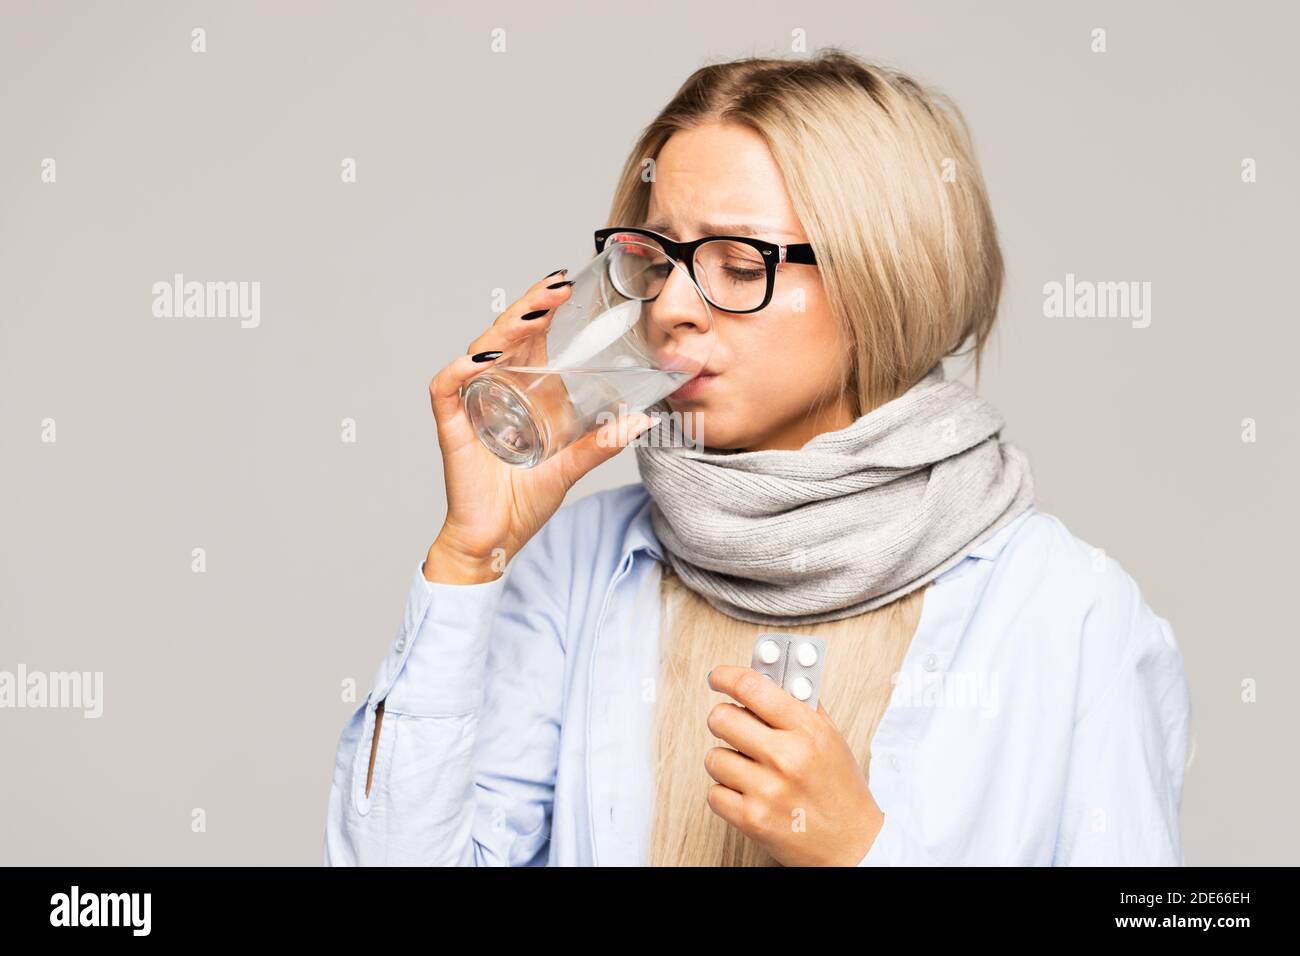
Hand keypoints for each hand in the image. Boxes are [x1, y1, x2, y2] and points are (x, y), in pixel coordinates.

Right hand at [425, 268, 657, 583]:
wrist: (493, 540)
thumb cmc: (523, 504)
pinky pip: (446, 388)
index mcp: (520, 392)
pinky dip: (459, 370)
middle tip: (557, 287)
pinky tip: (480, 360)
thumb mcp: (571, 468)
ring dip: (504, 329)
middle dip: (530, 307)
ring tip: (532, 313)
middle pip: (506, 336)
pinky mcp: (452, 427)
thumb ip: (602, 444)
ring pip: (479, 351)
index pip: (530, 339)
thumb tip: (643, 420)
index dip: (544, 310)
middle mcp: (493, 390)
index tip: (567, 285)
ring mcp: (470, 405)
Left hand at [703, 664, 885, 865]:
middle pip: (722, 718)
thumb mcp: (832, 738)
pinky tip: (748, 794)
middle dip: (724, 720)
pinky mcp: (752, 819)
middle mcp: (786, 757)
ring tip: (750, 769)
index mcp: (807, 730)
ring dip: (727, 761)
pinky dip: (726, 794)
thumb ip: (801, 704)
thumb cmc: (842, 791)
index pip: (752, 687)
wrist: (854, 845)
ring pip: (714, 757)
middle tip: (734, 726)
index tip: (718, 677)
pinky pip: (714, 793)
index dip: (726, 676)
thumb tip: (772, 673)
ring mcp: (767, 789)